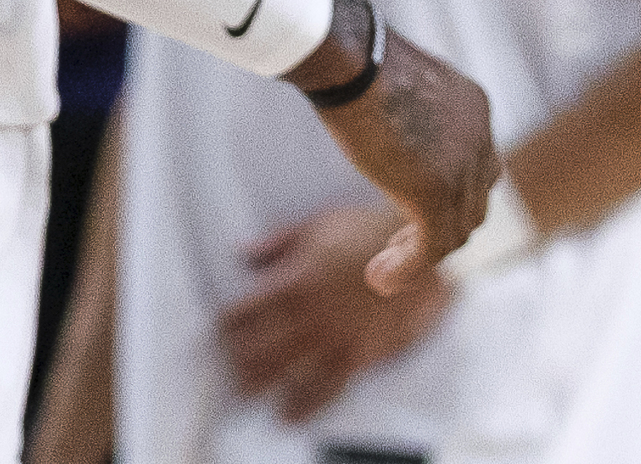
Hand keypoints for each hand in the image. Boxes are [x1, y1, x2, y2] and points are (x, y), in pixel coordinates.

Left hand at [218, 201, 454, 422]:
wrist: (419, 250)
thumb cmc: (370, 232)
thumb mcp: (318, 225)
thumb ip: (278, 244)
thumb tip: (245, 255)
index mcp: (293, 280)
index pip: (243, 312)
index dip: (226, 324)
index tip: (222, 328)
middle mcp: (308, 315)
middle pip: (256, 349)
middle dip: (237, 359)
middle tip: (230, 363)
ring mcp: (333, 339)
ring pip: (284, 373)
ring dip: (261, 384)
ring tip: (247, 391)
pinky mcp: (358, 356)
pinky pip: (326, 389)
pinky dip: (305, 405)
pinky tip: (291, 414)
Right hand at [303, 19, 496, 295]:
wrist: (352, 58)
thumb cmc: (359, 60)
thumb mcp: (399, 86)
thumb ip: (410, 114)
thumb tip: (385, 122)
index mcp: (475, 108)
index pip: (479, 168)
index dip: (453, 196)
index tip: (413, 211)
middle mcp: (480, 137)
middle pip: (474, 201)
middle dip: (441, 228)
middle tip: (400, 244)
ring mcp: (462, 167)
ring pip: (457, 231)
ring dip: (421, 254)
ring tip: (386, 268)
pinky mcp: (436, 193)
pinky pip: (432, 248)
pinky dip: (408, 268)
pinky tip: (381, 277)